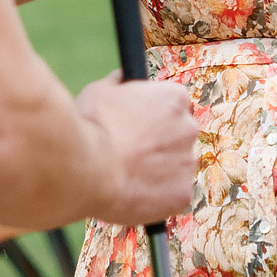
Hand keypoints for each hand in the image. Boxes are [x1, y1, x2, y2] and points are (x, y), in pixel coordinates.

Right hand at [74, 72, 196, 226]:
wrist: (87, 169)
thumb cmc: (91, 125)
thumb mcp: (99, 91)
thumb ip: (118, 84)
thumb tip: (121, 78)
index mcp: (175, 98)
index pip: (173, 103)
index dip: (153, 115)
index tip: (138, 124)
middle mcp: (189, 128)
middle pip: (178, 135)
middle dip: (159, 143)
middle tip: (132, 152)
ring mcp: (187, 163)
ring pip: (176, 166)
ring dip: (158, 170)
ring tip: (126, 175)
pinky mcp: (182, 195)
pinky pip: (172, 195)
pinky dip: (157, 197)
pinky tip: (133, 194)